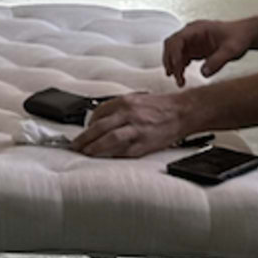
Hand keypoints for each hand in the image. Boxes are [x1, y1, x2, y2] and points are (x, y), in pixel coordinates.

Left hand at [73, 89, 201, 161]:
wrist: (183, 111)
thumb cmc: (161, 106)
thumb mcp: (136, 99)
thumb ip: (118, 109)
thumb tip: (100, 121)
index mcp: (126, 101)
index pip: (98, 113)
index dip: (87, 124)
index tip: (82, 132)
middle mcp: (129, 114)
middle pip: (99, 127)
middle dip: (84, 138)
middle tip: (74, 146)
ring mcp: (137, 129)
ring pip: (109, 140)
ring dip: (94, 148)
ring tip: (85, 154)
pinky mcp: (145, 143)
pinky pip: (125, 151)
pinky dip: (113, 155)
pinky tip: (105, 158)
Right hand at [161, 16, 253, 81]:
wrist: (245, 35)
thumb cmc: (238, 36)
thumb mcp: (231, 49)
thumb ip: (218, 60)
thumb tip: (204, 72)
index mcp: (197, 29)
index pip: (178, 39)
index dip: (174, 53)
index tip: (176, 67)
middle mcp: (191, 34)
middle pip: (171, 45)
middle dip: (170, 61)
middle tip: (174, 76)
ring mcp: (192, 41)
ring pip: (174, 52)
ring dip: (174, 66)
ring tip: (179, 81)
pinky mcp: (195, 49)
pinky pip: (181, 58)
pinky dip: (179, 67)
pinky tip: (183, 76)